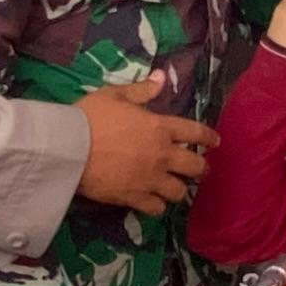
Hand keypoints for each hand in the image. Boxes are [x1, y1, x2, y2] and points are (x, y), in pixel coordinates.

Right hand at [75, 80, 215, 215]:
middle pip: (195, 167)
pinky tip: (154, 203)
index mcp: (160, 128)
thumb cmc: (91, 117)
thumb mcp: (115, 95)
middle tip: (200, 170)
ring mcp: (150, 179)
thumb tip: (162, 77)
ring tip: (175, 188)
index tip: (215, 142)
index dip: (208, 137)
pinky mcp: (135, 198)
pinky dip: (157, 206)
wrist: (70, 148)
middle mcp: (162, 155)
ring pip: (179, 192)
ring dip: (179, 189)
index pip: (195, 132)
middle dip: (201, 169)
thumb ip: (141, 90)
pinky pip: (157, 208)